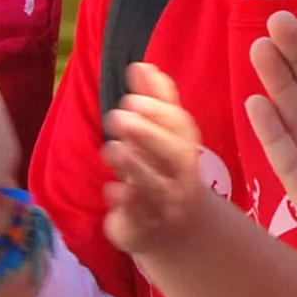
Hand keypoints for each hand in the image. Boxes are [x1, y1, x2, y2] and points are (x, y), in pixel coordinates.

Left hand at [98, 62, 220, 261]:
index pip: (181, 127)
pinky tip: (111, 188)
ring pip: (155, 186)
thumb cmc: (166, 173)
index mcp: (185, 148)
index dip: (158, 111)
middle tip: (118, 116)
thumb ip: (155, 101)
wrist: (178, 231)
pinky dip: (125, 203)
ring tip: (112, 148)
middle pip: (175, 155)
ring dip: (135, 166)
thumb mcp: (165, 137)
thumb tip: (141, 65)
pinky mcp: (144, 228)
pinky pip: (139, 217)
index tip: (132, 97)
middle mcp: (180, 176)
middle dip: (149, 134)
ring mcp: (165, 204)